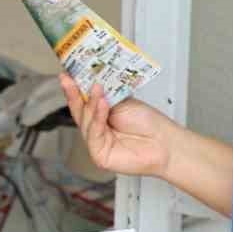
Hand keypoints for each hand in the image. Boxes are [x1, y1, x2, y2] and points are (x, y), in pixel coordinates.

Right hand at [59, 74, 173, 178]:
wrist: (165, 142)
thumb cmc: (148, 124)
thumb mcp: (122, 103)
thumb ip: (104, 97)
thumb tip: (88, 81)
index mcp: (101, 117)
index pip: (82, 103)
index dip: (73, 90)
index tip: (66, 75)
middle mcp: (97, 130)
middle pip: (79, 113)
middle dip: (74, 95)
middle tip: (70, 79)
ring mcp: (97, 144)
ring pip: (85, 122)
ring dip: (90, 104)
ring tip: (96, 88)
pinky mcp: (99, 156)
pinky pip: (94, 134)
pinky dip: (97, 118)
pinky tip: (102, 104)